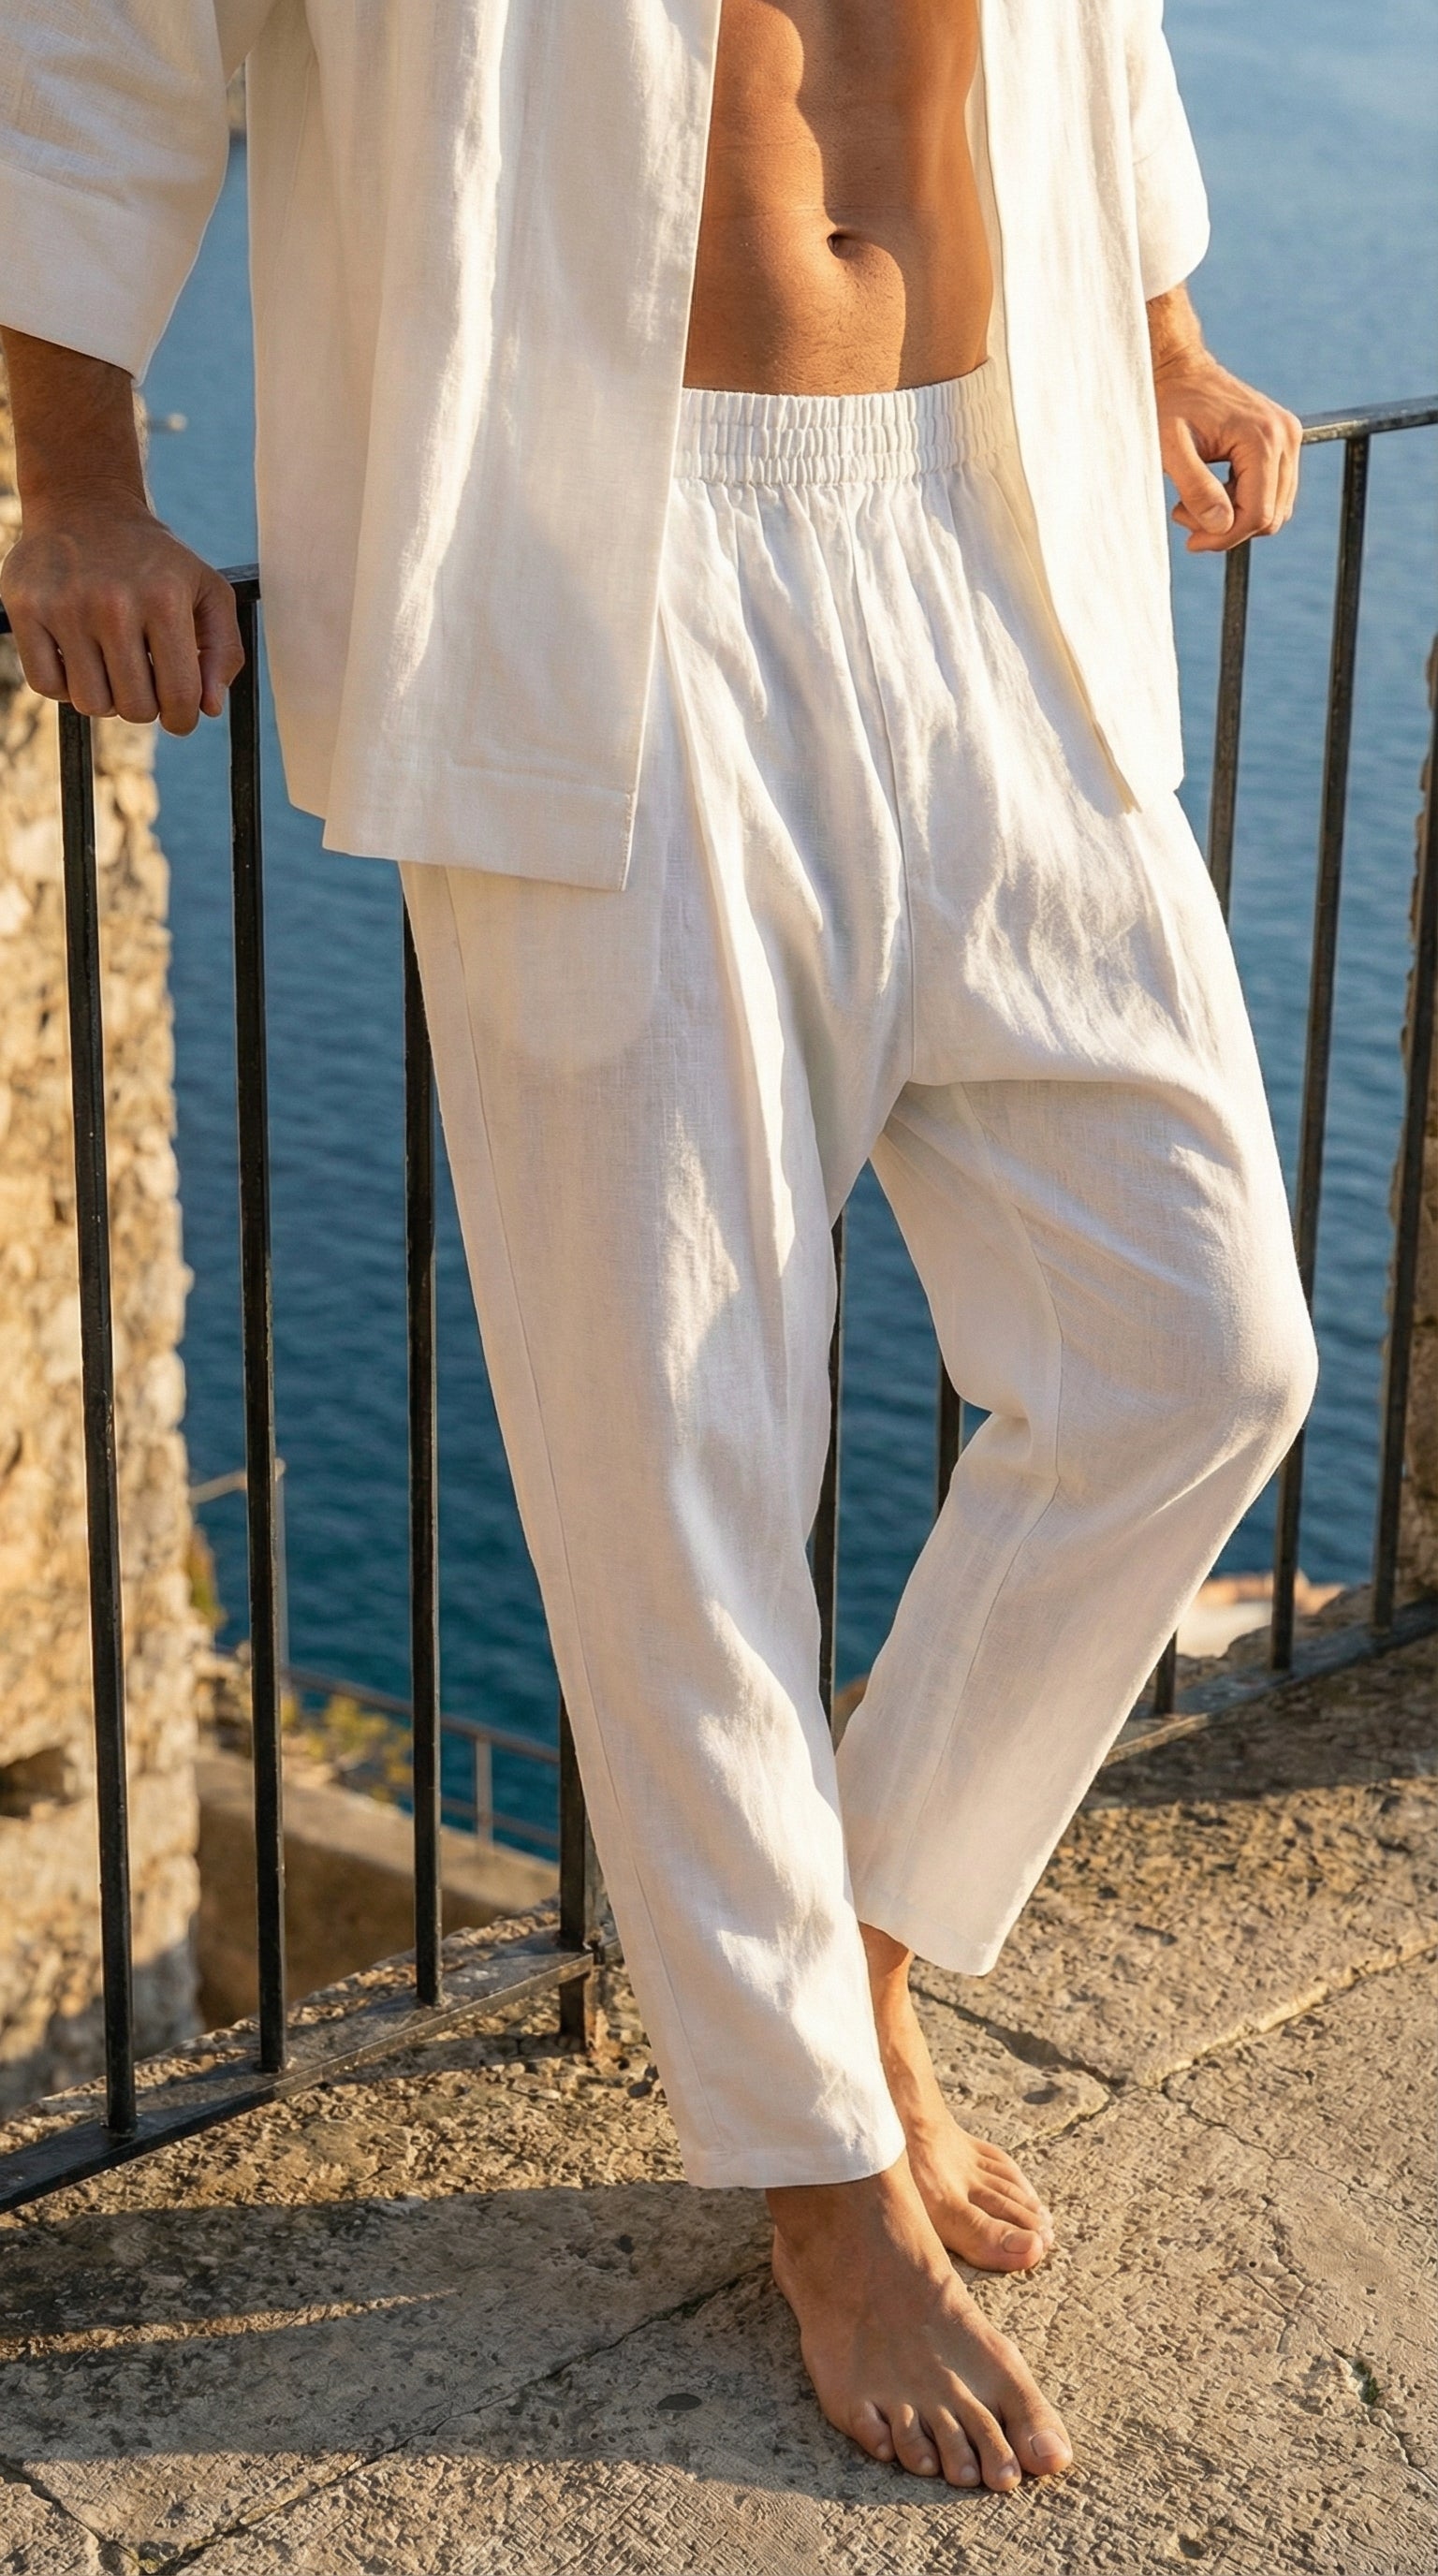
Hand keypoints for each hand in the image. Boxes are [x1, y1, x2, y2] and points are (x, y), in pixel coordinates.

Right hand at [0, 495, 244, 732]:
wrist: (85, 503)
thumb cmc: (154, 558)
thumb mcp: (207, 590)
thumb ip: (223, 650)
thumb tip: (209, 708)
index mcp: (164, 599)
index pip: (178, 697)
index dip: (182, 719)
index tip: (177, 713)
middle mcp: (113, 602)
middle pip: (133, 709)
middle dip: (144, 706)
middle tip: (142, 679)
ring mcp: (64, 605)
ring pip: (90, 704)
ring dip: (104, 698)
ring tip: (110, 665)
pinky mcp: (24, 607)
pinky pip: (46, 685)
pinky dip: (64, 684)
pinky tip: (77, 657)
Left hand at [1152, 344, 1301, 554]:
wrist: (1180, 369)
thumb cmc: (1169, 404)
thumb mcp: (1170, 448)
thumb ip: (1196, 488)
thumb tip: (1222, 526)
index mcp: (1263, 438)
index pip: (1258, 514)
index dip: (1225, 537)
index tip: (1190, 541)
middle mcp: (1285, 436)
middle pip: (1271, 515)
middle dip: (1228, 527)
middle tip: (1185, 513)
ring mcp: (1289, 436)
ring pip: (1274, 507)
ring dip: (1235, 517)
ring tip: (1193, 500)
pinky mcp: (1283, 439)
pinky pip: (1272, 490)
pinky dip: (1242, 501)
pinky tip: (1210, 489)